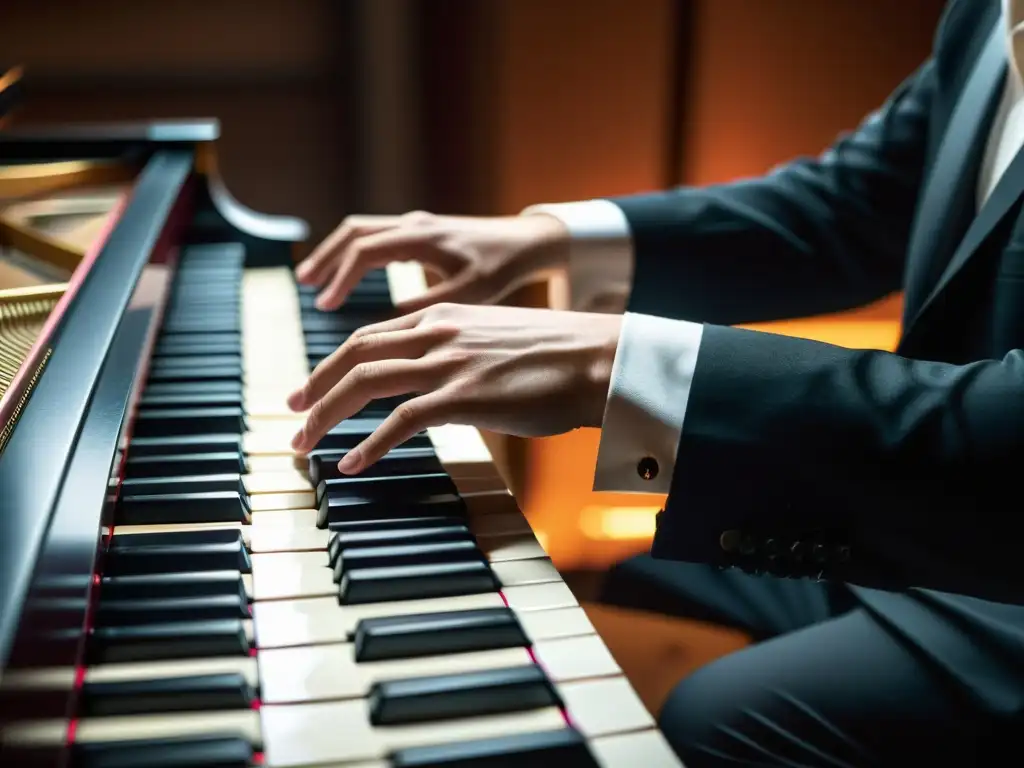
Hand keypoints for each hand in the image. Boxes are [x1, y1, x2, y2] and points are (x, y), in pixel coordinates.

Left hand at [287, 303, 620, 473]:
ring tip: (304, 443)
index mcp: (443, 315)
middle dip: (314, 385)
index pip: (371, 334)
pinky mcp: (464, 396)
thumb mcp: (496, 337)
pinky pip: (399, 420)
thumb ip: (460, 351)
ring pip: (365, 382)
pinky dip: (369, 444)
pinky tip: (352, 464)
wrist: (599, 358)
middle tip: (292, 414)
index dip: (334, 361)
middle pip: (354, 353)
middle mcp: (437, 332)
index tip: (314, 386)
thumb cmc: (558, 355)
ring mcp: (449, 362)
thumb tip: (442, 382)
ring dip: (326, 415)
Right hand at [295, 210, 568, 311]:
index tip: (325, 306)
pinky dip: (352, 253)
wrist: (526, 242)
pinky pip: (374, 235)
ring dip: (334, 253)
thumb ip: (430, 306)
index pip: (365, 251)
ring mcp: (414, 224)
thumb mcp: (470, 293)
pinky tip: (346, 277)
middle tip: (303, 286)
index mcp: (422, 237)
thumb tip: (389, 326)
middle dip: (326, 259)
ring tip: (312, 281)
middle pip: (353, 233)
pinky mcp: (419, 231)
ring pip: (361, 230)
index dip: (341, 278)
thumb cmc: (502, 268)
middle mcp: (413, 224)